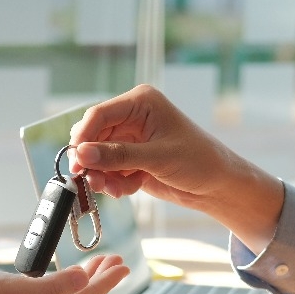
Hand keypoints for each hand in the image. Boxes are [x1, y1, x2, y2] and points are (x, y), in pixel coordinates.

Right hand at [68, 84, 283, 252]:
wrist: (217, 185)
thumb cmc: (198, 161)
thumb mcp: (157, 158)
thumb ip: (118, 156)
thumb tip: (82, 154)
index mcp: (140, 102)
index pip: (99, 115)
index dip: (83, 137)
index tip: (76, 161)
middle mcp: (132, 117)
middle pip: (94, 137)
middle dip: (92, 161)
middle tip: (90, 181)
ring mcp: (130, 139)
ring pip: (98, 156)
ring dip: (102, 175)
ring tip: (113, 190)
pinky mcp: (131, 159)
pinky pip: (108, 170)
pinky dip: (113, 183)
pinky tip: (128, 190)